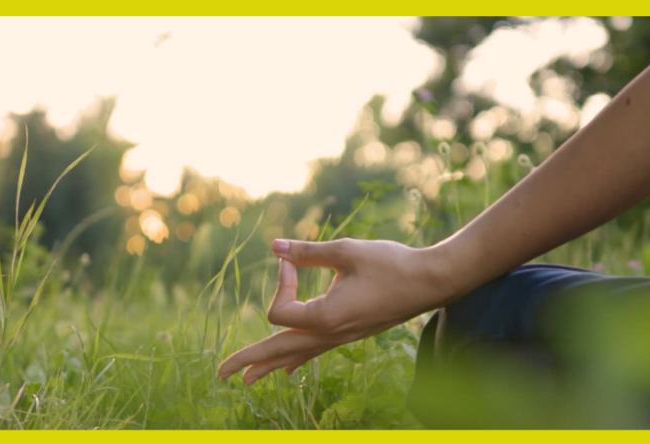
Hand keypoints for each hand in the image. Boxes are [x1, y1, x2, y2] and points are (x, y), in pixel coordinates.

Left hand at [217, 238, 456, 384]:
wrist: (430, 281)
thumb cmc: (391, 263)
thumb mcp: (346, 251)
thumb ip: (307, 251)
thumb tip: (273, 247)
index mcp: (326, 318)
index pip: (280, 309)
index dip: (280, 281)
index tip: (291, 260)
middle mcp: (331, 335)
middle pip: (279, 352)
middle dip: (248, 360)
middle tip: (219, 373)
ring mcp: (341, 339)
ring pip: (297, 357)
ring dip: (269, 365)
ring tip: (244, 379)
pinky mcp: (349, 335)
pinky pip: (315, 352)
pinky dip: (296, 360)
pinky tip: (288, 370)